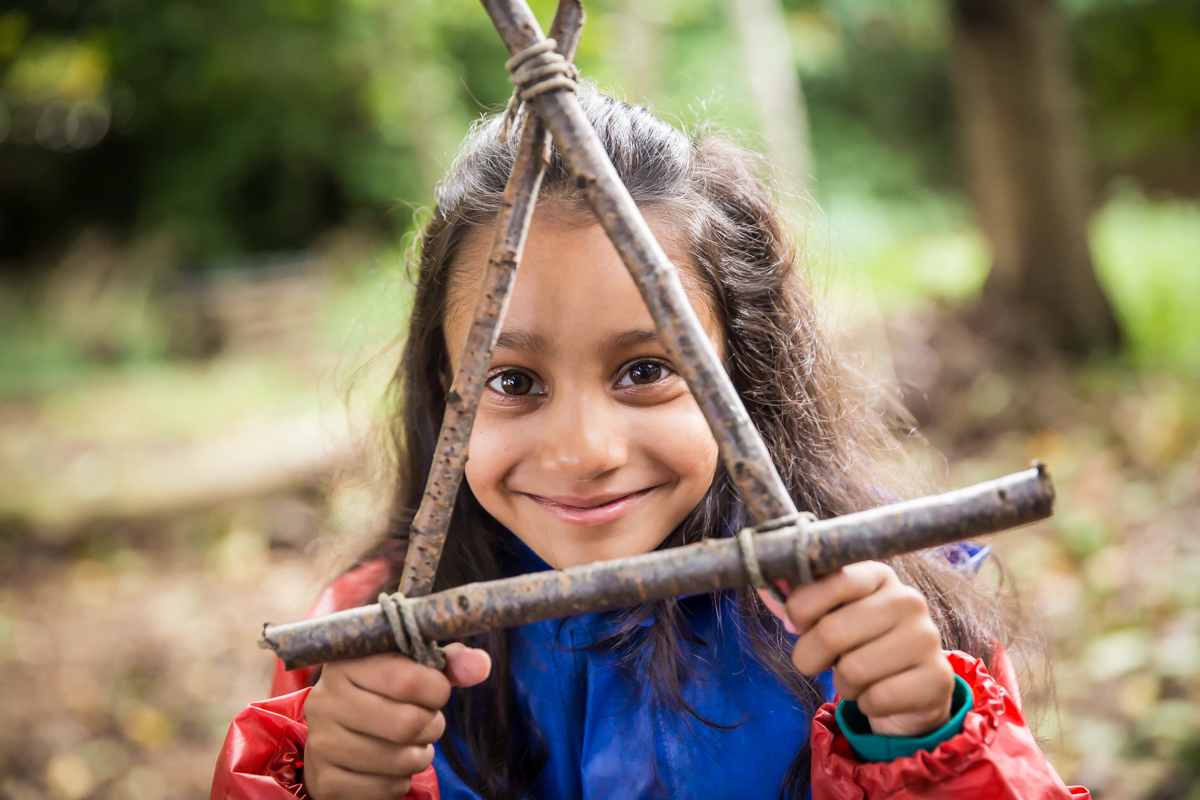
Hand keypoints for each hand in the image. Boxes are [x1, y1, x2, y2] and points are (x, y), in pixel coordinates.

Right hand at [303, 643, 491, 799]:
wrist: (341, 733)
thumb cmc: (385, 692)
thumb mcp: (414, 667)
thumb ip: (449, 662)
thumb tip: (481, 664)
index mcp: (346, 663)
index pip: (407, 681)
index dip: (437, 690)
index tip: (437, 691)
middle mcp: (325, 701)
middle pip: (406, 724)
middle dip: (432, 726)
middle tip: (428, 722)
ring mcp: (321, 743)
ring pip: (399, 760)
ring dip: (419, 755)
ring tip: (410, 743)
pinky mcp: (325, 781)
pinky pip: (385, 789)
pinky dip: (400, 781)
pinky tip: (389, 765)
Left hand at [765, 561, 954, 736]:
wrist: (908, 688)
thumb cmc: (858, 643)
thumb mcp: (829, 616)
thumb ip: (798, 603)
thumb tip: (765, 588)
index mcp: (879, 575)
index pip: (834, 578)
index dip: (802, 606)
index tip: (794, 623)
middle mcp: (908, 600)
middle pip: (833, 632)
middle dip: (811, 655)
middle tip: (819, 660)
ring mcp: (927, 638)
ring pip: (853, 670)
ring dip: (843, 683)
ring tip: (857, 674)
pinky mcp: (937, 678)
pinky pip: (876, 699)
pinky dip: (867, 704)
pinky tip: (880, 693)